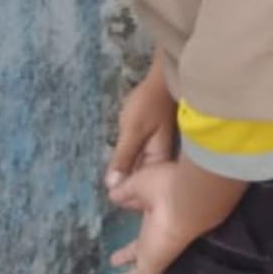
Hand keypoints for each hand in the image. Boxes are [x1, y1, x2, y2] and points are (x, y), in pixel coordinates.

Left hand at [106, 57, 176, 192]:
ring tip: (113, 175)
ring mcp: (159, 152)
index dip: (126, 193)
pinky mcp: (153, 145)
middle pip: (144, 182)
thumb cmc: (149, 102)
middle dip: (127, 185)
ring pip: (141, 172)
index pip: (143, 187)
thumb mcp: (132, 130)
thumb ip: (123, 157)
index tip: (110, 191)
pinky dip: (131, 164)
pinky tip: (121, 162)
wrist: (162, 79)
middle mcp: (163, 161)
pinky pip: (141, 162)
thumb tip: (112, 186)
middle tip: (108, 181)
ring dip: (128, 175)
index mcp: (161, 161)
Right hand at [107, 162, 202, 273]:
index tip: (125, 224)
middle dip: (130, 254)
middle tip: (117, 259)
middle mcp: (159, 233)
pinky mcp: (155, 267)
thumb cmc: (168, 186)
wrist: (191, 201)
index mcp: (158, 211)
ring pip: (142, 270)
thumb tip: (114, 194)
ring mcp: (158, 252)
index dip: (135, 220)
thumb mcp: (140, 184)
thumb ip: (127, 191)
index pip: (144, 220)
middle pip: (142, 248)